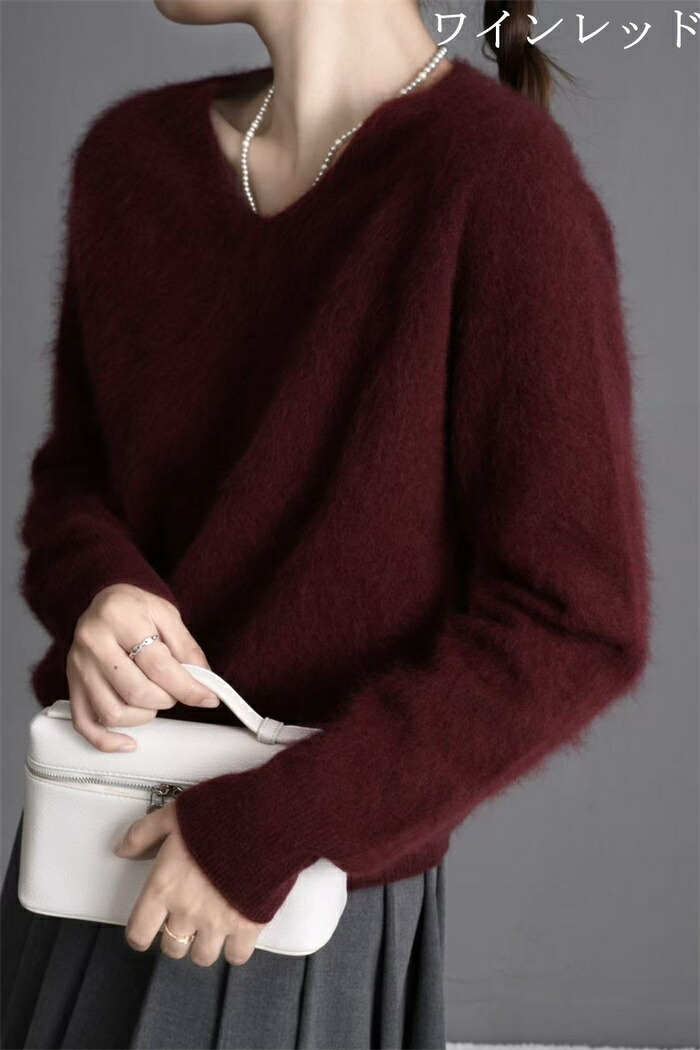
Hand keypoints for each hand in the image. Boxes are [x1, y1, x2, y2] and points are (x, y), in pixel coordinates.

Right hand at [67, 583, 219, 751]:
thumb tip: (204, 682)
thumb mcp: (166, 614)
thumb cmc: (135, 607)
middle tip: (175, 690)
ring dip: (144, 716)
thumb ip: (187, 648)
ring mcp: (78, 667)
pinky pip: (84, 724)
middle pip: (136, 692)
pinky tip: (128, 742)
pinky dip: (107, 741)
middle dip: (167, 699)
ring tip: (154, 699)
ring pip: (113, 713)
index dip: (187, 687)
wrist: (102, 602)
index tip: (207, 698)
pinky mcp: (72, 686)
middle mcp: (93, 643)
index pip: (158, 665)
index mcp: (119, 619)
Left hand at [113, 802, 264, 965]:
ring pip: (202, 956)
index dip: (142, 933)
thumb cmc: (221, 815)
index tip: (148, 928)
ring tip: (211, 926)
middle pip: (172, 947)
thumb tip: (121, 848)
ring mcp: (218, 922)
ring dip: (204, 944)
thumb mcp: (173, 814)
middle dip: (177, 935)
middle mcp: (187, 911)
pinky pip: (236, 956)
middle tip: (187, 917)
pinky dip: (235, 948)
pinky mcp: (248, 926)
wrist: (266, 820)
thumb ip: (143, 833)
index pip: (139, 932)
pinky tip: (236, 931)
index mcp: (164, 886)